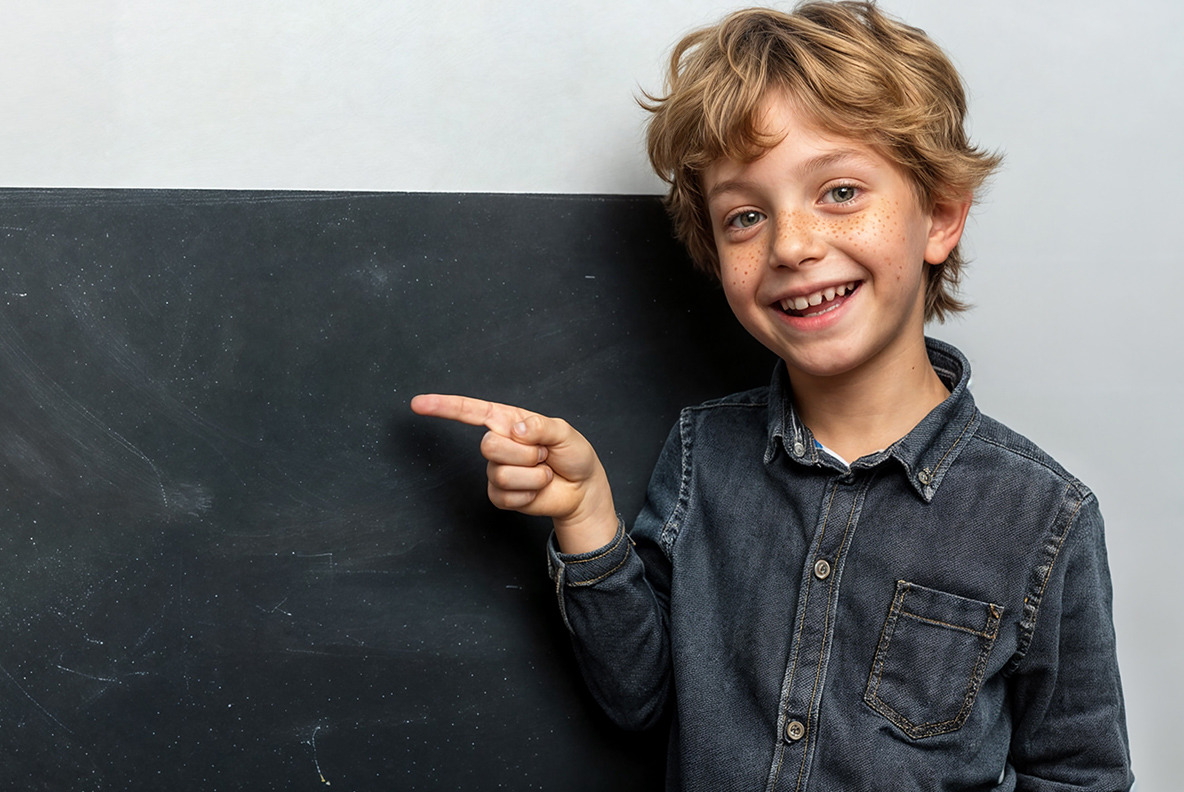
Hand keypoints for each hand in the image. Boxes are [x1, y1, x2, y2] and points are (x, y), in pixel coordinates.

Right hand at [410, 394, 617, 553]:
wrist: (581, 489)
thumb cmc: (573, 455)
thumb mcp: (564, 432)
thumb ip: (541, 426)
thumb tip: (515, 429)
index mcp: (509, 421)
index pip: (472, 412)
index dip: (444, 407)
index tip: (418, 404)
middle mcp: (499, 444)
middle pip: (489, 446)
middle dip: (524, 453)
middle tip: (543, 455)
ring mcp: (496, 470)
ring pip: (501, 473)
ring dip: (532, 475)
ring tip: (544, 472)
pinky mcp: (500, 495)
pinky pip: (505, 495)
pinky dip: (529, 493)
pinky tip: (537, 489)